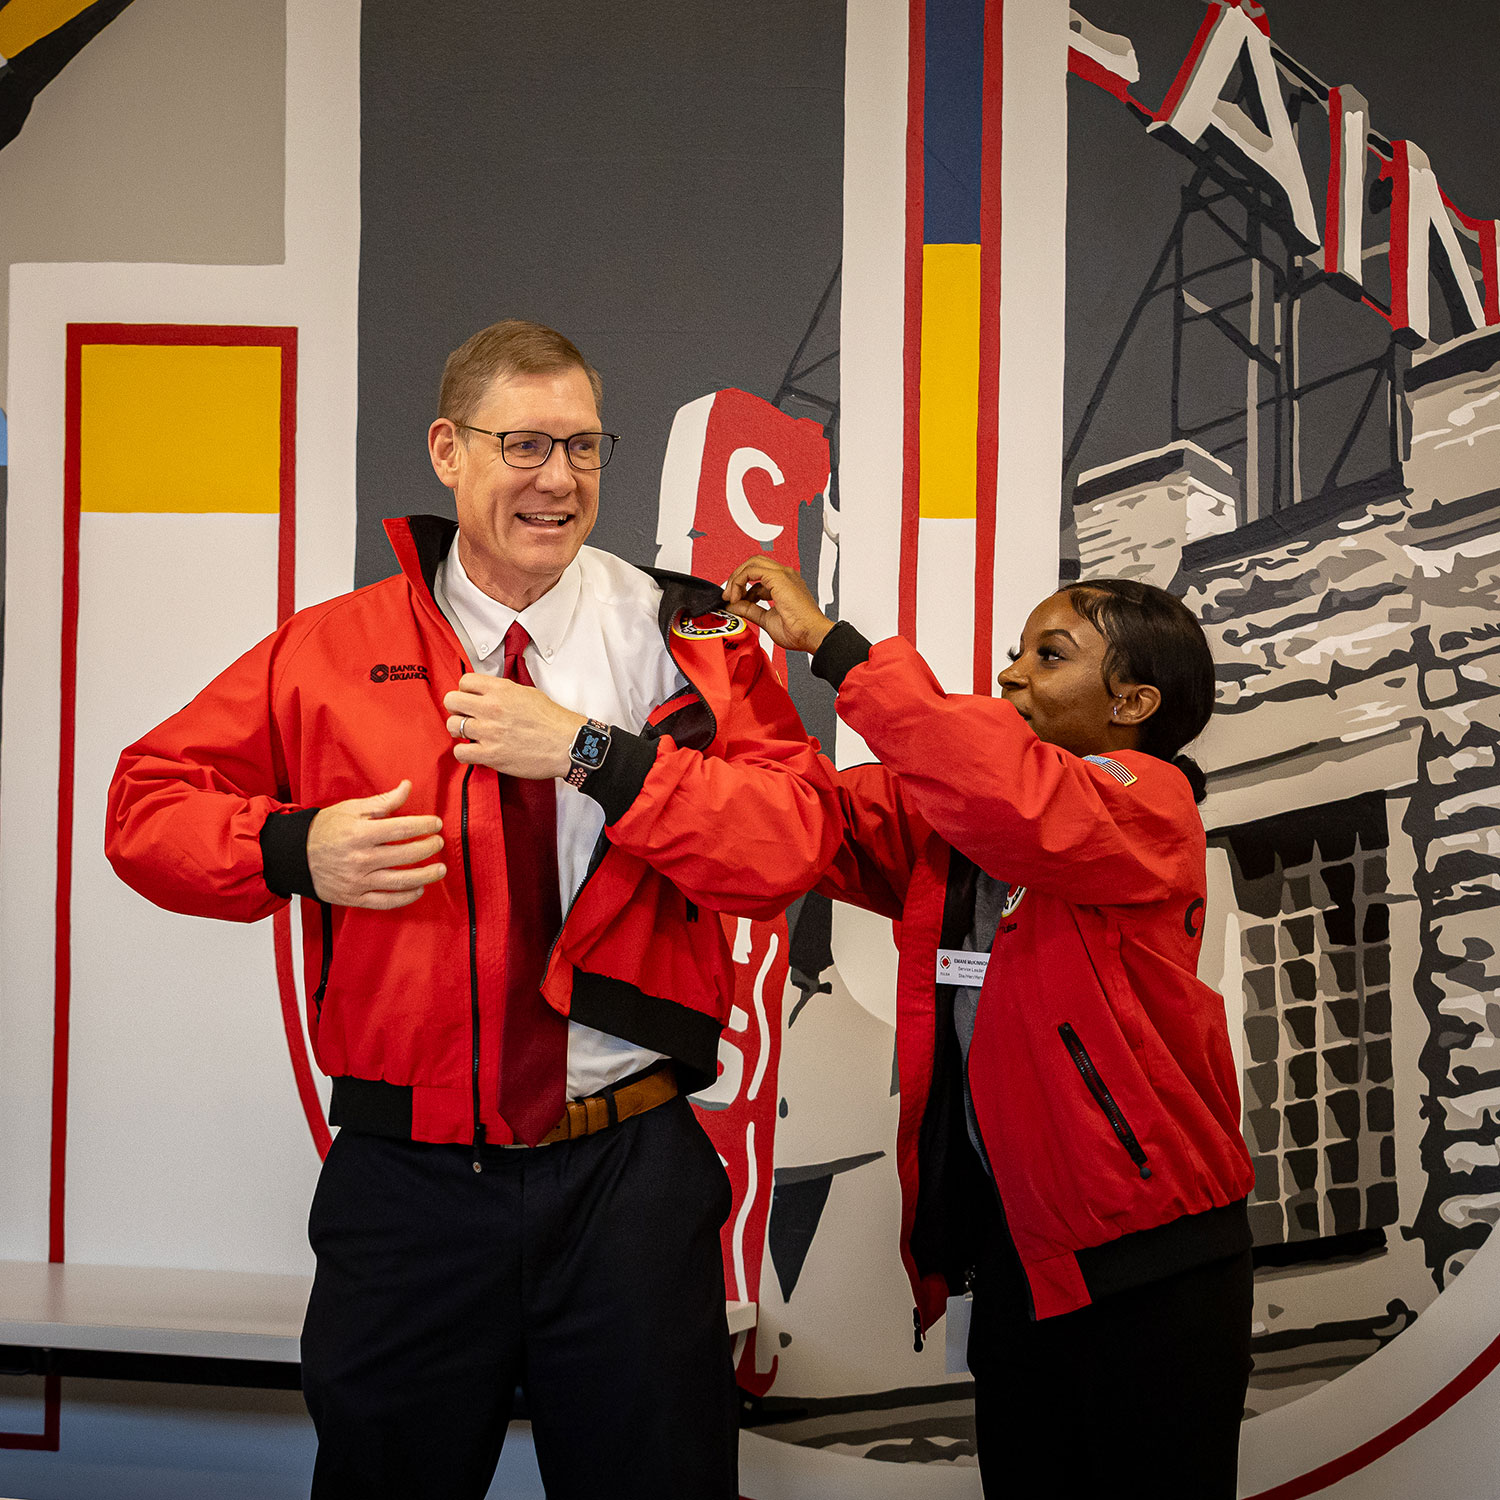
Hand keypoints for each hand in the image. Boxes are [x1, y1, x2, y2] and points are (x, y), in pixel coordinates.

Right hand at [306, 780, 444, 908]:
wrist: (294, 855)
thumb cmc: (325, 829)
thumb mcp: (352, 808)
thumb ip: (383, 801)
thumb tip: (407, 787)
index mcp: (360, 833)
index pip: (402, 828)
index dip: (424, 825)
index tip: (436, 824)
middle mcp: (360, 858)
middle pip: (406, 854)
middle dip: (429, 847)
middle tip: (439, 843)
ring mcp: (357, 881)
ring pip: (400, 881)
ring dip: (426, 876)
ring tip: (440, 869)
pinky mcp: (354, 898)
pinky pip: (386, 901)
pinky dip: (406, 897)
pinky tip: (418, 889)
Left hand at [444, 674, 585, 778]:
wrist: (567, 744)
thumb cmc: (553, 722)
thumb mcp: (528, 693)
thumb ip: (503, 691)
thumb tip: (488, 693)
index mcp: (501, 690)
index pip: (464, 681)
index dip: (465, 690)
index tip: (470, 698)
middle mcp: (492, 708)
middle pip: (451, 701)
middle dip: (457, 708)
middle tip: (466, 715)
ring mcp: (489, 732)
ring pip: (453, 726)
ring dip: (460, 730)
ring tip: (471, 734)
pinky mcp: (490, 754)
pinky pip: (460, 752)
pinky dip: (464, 752)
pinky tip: (474, 750)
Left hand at [723, 556, 834, 654]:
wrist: (812, 635)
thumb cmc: (799, 631)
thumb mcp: (766, 619)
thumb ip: (749, 610)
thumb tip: (733, 606)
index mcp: (784, 584)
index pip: (758, 575)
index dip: (742, 586)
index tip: (734, 600)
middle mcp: (785, 576)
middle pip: (754, 564)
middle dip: (737, 578)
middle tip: (729, 596)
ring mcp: (784, 574)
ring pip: (752, 563)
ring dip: (737, 578)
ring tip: (732, 597)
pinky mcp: (780, 577)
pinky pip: (752, 570)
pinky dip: (740, 581)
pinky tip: (737, 597)